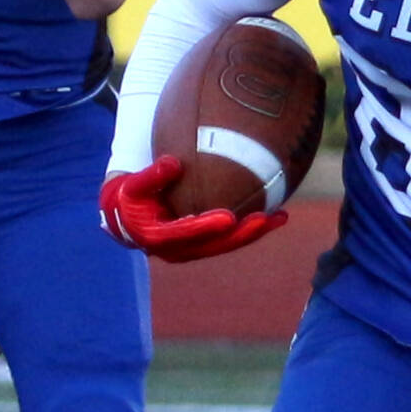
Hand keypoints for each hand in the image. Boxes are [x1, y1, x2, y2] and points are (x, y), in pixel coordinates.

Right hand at [100, 155, 288, 264]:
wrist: (129, 219)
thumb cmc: (131, 198)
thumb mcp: (133, 186)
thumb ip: (150, 176)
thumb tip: (173, 162)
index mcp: (158, 237)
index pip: (186, 233)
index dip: (207, 227)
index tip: (228, 217)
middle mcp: (179, 249)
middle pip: (215, 244)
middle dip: (242, 234)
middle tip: (265, 219)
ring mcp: (194, 248)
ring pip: (228, 243)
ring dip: (255, 232)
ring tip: (281, 217)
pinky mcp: (205, 243)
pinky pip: (230, 237)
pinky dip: (250, 227)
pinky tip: (274, 213)